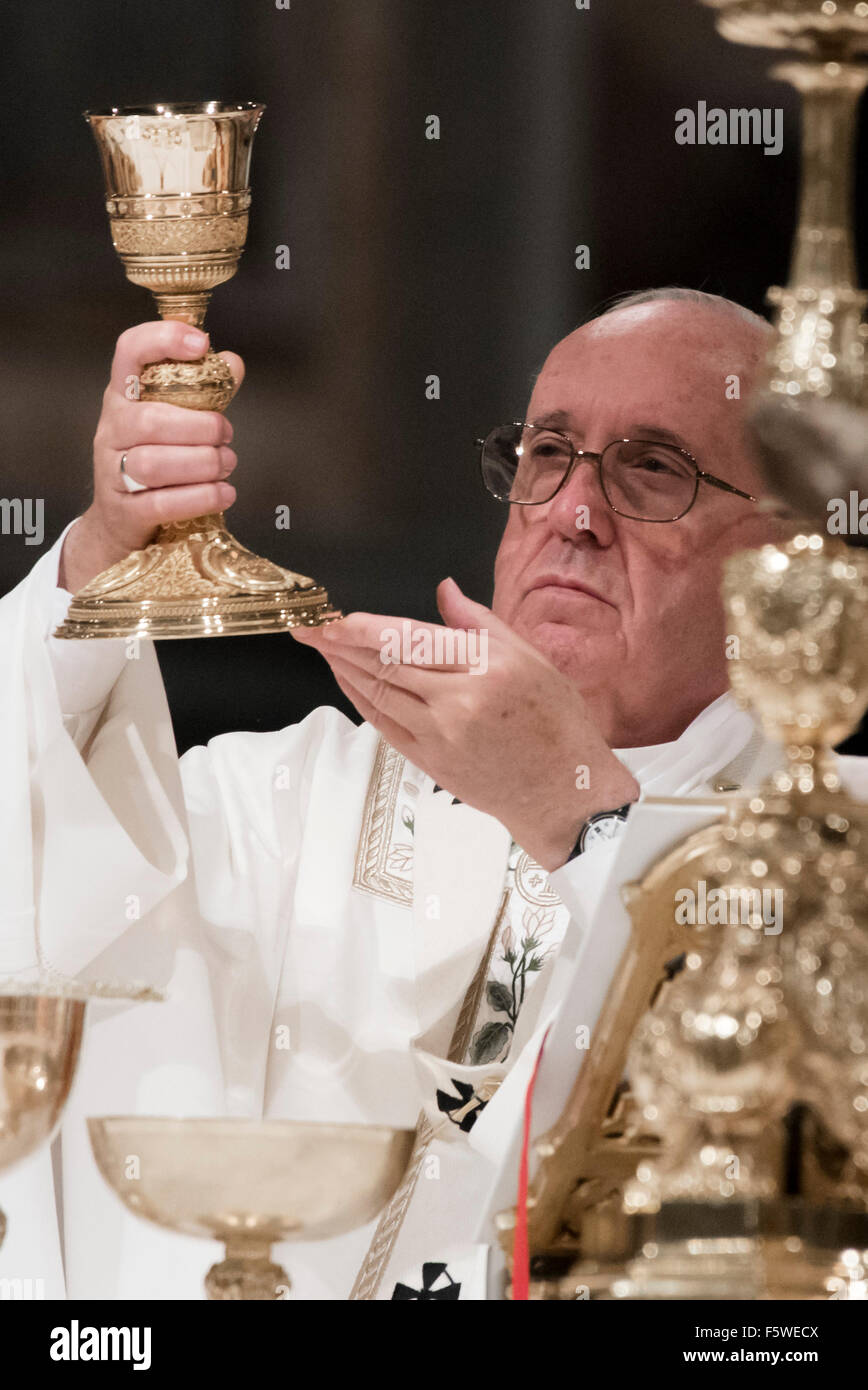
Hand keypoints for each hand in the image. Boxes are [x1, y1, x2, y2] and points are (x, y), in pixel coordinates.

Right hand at [58, 321, 243, 593]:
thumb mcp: (174, 420)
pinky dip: (200, 498)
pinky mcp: (125, 510)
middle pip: (151, 421)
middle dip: (200, 427)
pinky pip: (162, 503)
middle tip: (226, 436)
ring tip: (227, 464)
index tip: (202, 344)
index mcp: (123, 396)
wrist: (119, 520)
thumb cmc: (155, 459)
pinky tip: (224, 493)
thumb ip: (204, 393)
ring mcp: (112, 470)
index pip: (129, 352)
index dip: (163, 340)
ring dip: (203, 464)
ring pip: (154, 464)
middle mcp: (111, 429)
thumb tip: (233, 364)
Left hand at [293, 578, 638, 869]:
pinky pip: (383, 724)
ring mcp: (440, 735)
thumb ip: (479, 623)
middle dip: (338, 644)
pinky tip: (346, 681)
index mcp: (486, 668)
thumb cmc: (555, 723)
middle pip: (384, 665)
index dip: (363, 628)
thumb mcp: (531, 657)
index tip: (335, 617)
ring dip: (343, 669)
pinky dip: (360, 699)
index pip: (409, 640)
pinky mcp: (430, 761)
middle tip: (308, 626)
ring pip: (378, 694)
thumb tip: (444, 591)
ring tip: (321, 648)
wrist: (562, 791)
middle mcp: (458, 702)